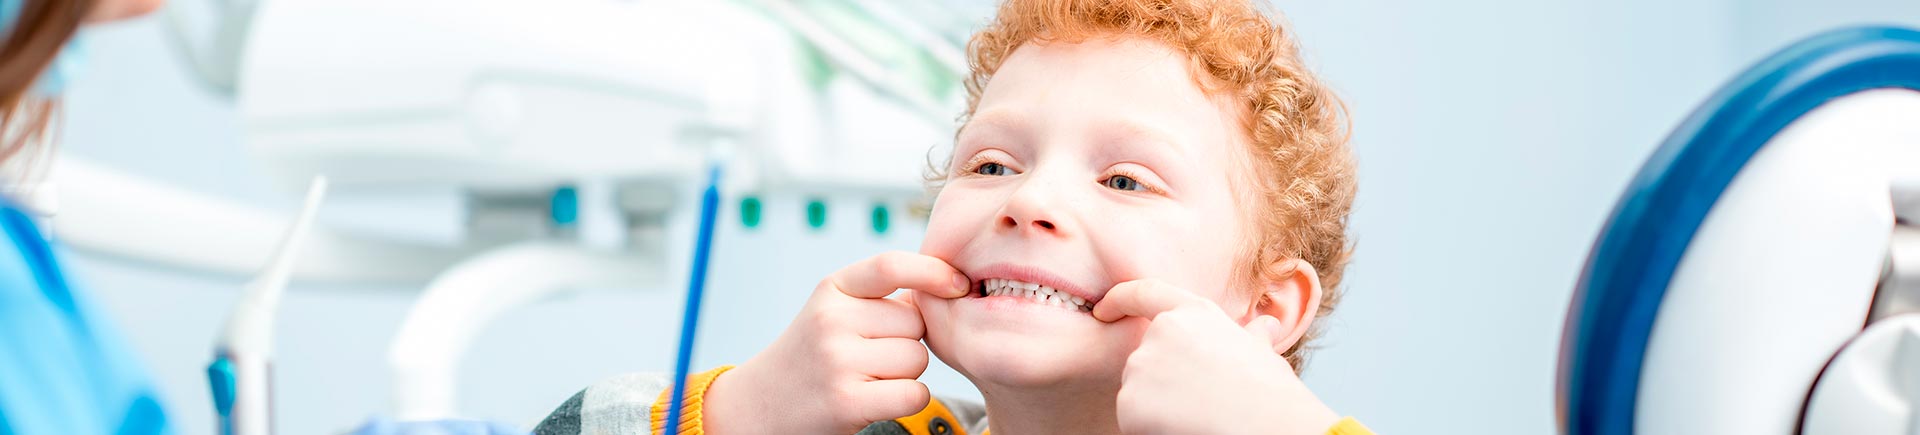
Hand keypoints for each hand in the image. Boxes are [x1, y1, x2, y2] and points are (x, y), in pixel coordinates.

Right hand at [704, 252, 969, 434]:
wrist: (761, 404)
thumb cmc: (815, 356)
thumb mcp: (834, 310)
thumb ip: (881, 298)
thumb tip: (951, 286)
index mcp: (832, 289)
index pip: (890, 265)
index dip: (933, 271)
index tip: (960, 283)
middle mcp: (831, 319)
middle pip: (915, 324)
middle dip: (908, 342)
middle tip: (870, 357)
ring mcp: (837, 360)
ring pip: (917, 359)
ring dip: (906, 373)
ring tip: (867, 378)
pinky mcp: (847, 401)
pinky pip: (914, 393)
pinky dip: (908, 399)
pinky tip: (878, 399)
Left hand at [1093, 279, 1339, 434]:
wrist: (1265, 424)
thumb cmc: (1270, 393)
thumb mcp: (1262, 354)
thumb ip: (1251, 338)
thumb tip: (1266, 327)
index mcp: (1194, 314)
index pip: (1145, 294)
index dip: (1119, 299)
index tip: (1102, 309)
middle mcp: (1162, 332)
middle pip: (1142, 359)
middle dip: (1158, 380)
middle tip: (1194, 400)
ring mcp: (1142, 365)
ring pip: (1136, 392)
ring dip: (1156, 408)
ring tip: (1194, 415)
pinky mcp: (1130, 401)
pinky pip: (1130, 419)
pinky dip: (1147, 427)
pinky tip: (1179, 428)